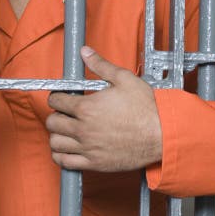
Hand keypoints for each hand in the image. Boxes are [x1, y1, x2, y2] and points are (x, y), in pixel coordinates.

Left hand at [46, 46, 161, 171]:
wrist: (162, 134)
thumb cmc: (146, 108)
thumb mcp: (124, 78)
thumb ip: (100, 65)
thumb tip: (85, 52)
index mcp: (87, 107)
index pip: (56, 101)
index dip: (57, 96)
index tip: (61, 97)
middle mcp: (83, 128)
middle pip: (52, 122)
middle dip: (56, 115)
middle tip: (64, 113)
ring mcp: (88, 147)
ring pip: (55, 143)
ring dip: (57, 135)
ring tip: (65, 130)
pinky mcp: (94, 163)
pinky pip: (65, 163)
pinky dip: (60, 156)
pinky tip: (67, 149)